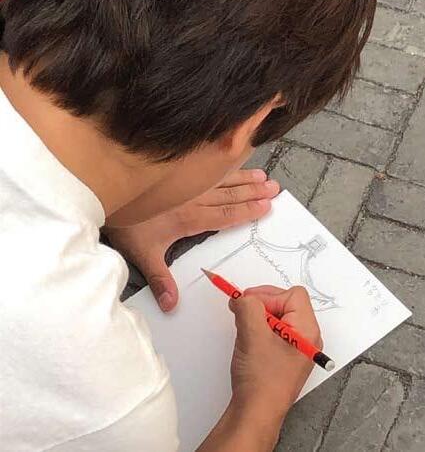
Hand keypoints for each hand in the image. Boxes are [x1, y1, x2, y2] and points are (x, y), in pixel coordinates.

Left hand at [105, 170, 279, 311]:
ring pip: (223, 181)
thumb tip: (171, 306)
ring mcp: (188, 186)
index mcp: (190, 219)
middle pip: (230, 196)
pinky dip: (224, 166)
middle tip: (274, 189)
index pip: (225, 215)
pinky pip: (208, 169)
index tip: (265, 206)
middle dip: (253, 193)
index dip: (247, 211)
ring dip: (244, 179)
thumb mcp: (143, 255)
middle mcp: (193, 200)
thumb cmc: (127, 226)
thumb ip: (161, 279)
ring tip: (264, 178)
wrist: (105, 193)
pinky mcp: (180, 176)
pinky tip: (234, 163)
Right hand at [229, 286, 321, 419]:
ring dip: (258, 318)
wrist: (256, 413)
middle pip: (286, 303)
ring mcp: (296, 347)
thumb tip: (243, 297)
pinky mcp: (285, 354)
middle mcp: (306, 337)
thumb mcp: (252, 335)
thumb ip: (248, 307)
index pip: (292, 295)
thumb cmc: (262, 382)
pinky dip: (258, 329)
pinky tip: (249, 340)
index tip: (249, 303)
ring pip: (277, 317)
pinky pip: (273, 331)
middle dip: (262, 305)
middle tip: (244, 312)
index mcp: (307, 330)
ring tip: (246, 330)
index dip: (269, 295)